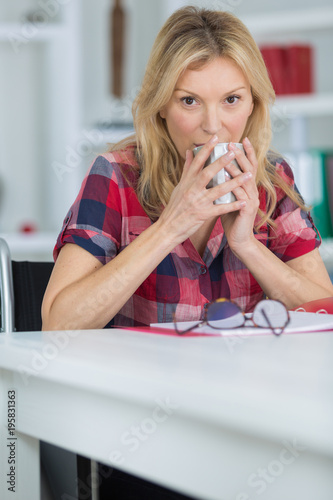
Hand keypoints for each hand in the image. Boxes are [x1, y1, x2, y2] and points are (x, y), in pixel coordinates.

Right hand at [158, 135, 251, 245]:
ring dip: (235, 182)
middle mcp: (191, 190)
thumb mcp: (179, 186)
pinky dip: (233, 205)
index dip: (206, 149)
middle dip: (221, 162)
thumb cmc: (174, 207)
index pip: (196, 162)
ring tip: (248, 175)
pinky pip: (220, 209)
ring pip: (218, 190)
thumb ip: (186, 169)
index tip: (216, 138)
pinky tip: (244, 201)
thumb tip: (189, 151)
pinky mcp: (203, 215)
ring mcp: (198, 202)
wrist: (168, 228)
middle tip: (234, 152)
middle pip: (207, 173)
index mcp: (186, 182)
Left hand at [220, 137, 259, 253]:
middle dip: (240, 155)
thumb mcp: (228, 198)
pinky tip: (226, 179)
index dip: (247, 153)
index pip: (249, 166)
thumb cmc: (231, 218)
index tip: (242, 139)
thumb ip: (224, 185)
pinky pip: (240, 195)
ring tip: (227, 157)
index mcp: (248, 188)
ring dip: (236, 168)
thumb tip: (216, 171)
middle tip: (232, 144)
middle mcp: (252, 192)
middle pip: (249, 169)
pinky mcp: (247, 210)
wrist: (239, 239)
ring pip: (244, 180)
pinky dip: (233, 186)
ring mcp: (252, 200)